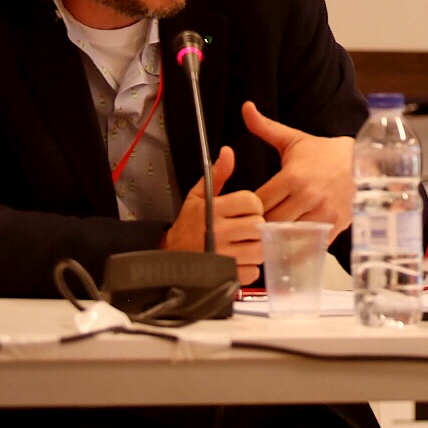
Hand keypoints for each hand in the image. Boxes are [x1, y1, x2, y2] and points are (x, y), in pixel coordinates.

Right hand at [161, 145, 266, 284]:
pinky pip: (254, 270)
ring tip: (242, 244)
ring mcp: (222, 256)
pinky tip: (238, 261)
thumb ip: (217, 174)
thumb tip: (228, 151)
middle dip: (255, 226)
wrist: (168, 258)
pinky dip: (250, 267)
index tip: (244, 211)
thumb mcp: (199, 196)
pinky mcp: (226, 276)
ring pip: (259, 248)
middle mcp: (218, 232)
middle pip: (259, 225)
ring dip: (255, 247)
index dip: (252, 206)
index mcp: (214, 209)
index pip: (252, 202)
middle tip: (245, 229)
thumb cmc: (188, 225)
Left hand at [243, 101, 353, 240]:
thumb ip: (265, 128)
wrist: (360, 161)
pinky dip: (299, 245)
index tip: (248, 209)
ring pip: (289, 236)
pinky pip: (310, 243)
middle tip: (257, 224)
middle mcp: (308, 196)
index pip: (259, 203)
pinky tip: (293, 240)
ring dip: (279, 237)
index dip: (250, 208)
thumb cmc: (322, 153)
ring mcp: (323, 213)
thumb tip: (246, 107)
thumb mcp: (292, 139)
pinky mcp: (336, 225)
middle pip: (271, 222)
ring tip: (273, 234)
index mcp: (293, 176)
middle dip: (262, 225)